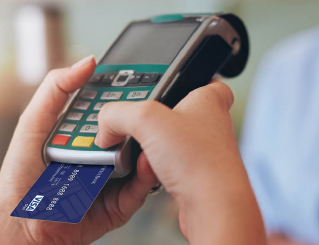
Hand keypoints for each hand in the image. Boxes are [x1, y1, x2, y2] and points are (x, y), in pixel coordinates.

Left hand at [0, 56, 158, 244]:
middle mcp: (100, 156)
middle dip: (143, 122)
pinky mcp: (119, 207)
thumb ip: (56, 90)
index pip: (112, 110)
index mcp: (84, 135)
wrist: (19, 224)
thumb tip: (86, 63)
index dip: (125, 96)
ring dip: (149, 149)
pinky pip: (139, 191)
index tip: (140, 82)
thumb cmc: (20, 179)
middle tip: (150, 110)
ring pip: (140, 162)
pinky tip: (145, 165)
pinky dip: (146, 178)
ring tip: (153, 135)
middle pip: (130, 133)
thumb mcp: (34, 123)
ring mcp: (112, 181)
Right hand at [95, 81, 265, 243]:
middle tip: (135, 120)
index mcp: (209, 101)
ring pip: (173, 144)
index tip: (172, 81)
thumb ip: (118, 114)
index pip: (207, 81)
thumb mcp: (146, 120)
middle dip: (156, 118)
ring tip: (138, 151)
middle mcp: (211, 126)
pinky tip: (148, 173)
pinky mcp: (197, 178)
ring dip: (153, 147)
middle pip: (180, 114)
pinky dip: (155, 170)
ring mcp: (205, 153)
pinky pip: (170, 168)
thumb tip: (105, 125)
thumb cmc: (201, 161)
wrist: (213, 208)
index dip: (190, 80)